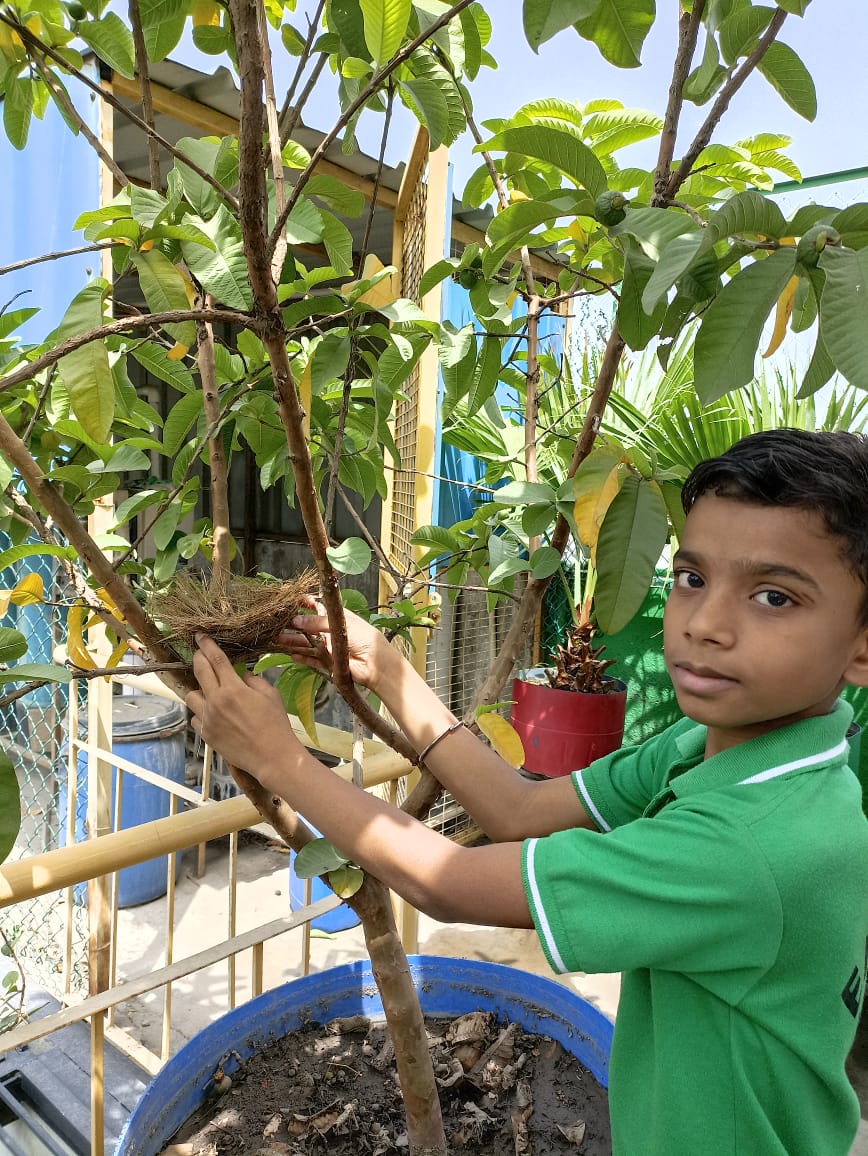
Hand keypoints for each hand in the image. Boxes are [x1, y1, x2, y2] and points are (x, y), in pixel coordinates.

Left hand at [186, 634, 301, 784]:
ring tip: (209, 692)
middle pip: (199, 671)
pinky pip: (196, 717)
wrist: (272, 756)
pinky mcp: (206, 734)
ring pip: (191, 696)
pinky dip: (202, 713)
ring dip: (199, 690)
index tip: (200, 636)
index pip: (216, 659)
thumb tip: (243, 675)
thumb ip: (254, 681)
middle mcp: (216, 701)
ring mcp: (208, 719)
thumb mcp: (270, 695)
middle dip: (198, 658)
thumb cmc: (276, 724)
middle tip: (199, 653)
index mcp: (233, 688)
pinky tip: (214, 715)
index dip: (206, 645)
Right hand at [276, 599, 392, 690]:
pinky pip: (311, 660)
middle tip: (276, 624)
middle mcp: (330, 631)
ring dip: (292, 641)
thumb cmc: (364, 639)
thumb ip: (317, 622)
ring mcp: (328, 648)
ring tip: (277, 639)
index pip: (317, 607)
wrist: (376, 665)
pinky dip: (301, 658)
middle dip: (292, 625)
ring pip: (306, 644)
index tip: (289, 602)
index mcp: (336, 617)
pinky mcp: (328, 663)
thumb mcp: (341, 624)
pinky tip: (291, 655)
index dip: (304, 604)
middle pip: (307, 627)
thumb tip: (296, 620)